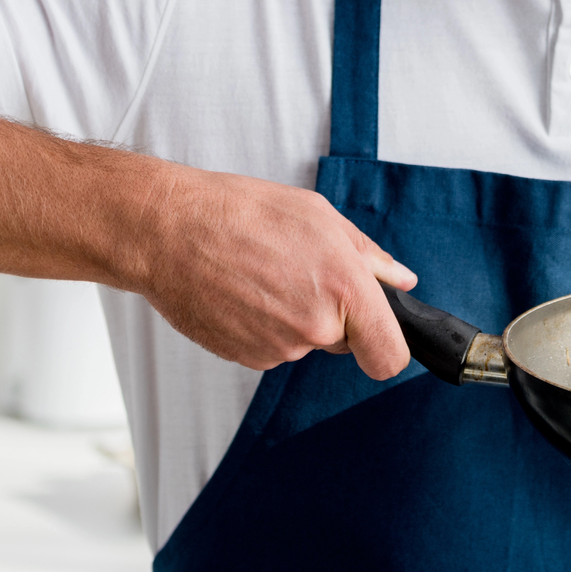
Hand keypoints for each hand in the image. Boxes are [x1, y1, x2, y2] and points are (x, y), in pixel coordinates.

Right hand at [134, 164, 418, 380]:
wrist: (170, 231)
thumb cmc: (243, 213)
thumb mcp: (318, 216)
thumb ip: (369, 256)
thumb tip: (401, 281)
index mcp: (344, 288)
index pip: (389, 356)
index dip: (387, 346)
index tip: (376, 332)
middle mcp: (315, 327)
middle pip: (343, 341)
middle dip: (331, 312)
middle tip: (298, 270)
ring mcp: (278, 348)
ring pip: (304, 341)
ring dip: (292, 313)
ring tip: (261, 272)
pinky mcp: (246, 358)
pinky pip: (271, 346)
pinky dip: (262, 324)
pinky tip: (242, 290)